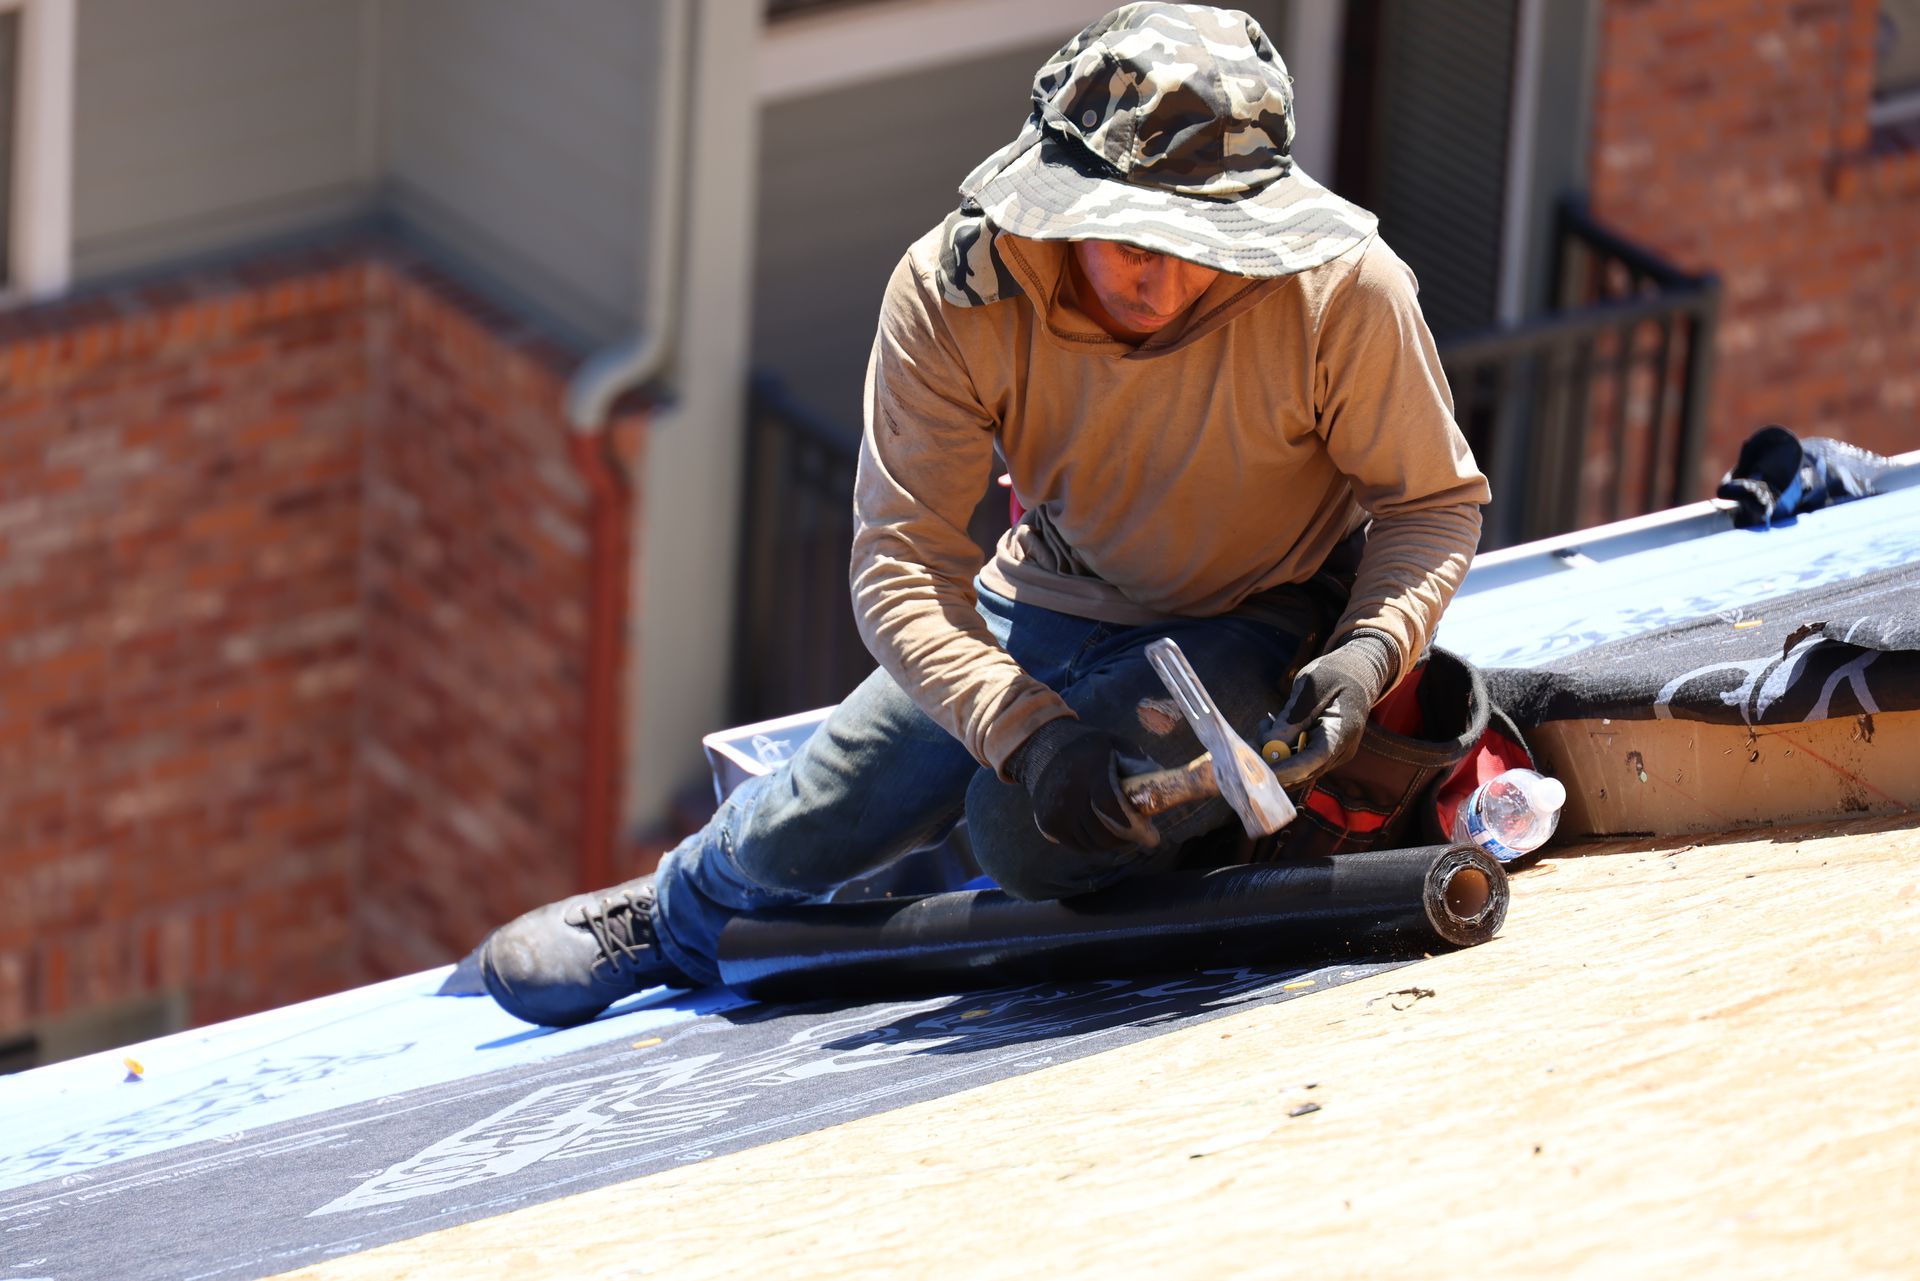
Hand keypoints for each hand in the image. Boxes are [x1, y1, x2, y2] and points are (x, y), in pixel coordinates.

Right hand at [1013, 720, 1153, 852]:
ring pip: (1092, 843)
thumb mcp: (1116, 745)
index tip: (1153, 838)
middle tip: (1141, 835)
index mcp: (1090, 770)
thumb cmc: (1089, 748)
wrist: (1043, 749)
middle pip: (1103, 831)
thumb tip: (1162, 786)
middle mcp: (1069, 793)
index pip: (1109, 805)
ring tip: (1122, 831)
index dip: (1132, 826)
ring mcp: (1056, 811)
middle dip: (1127, 838)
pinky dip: (1094, 843)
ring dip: (1112, 842)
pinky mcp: (1048, 824)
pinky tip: (1101, 830)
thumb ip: (1138, 764)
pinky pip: (1078, 846)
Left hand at [1259, 633, 1396, 789]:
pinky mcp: (1323, 753)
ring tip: (1264, 727)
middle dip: (1274, 764)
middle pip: (1304, 771)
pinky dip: (1280, 750)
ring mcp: (1332, 755)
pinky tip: (1271, 729)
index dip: (1288, 768)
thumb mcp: (1309, 688)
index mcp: (1342, 731)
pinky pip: (1299, 760)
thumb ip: (1291, 717)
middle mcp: (1339, 750)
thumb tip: (1268, 744)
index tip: (1262, 769)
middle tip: (1247, 746)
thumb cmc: (1333, 674)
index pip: (1315, 759)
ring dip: (1274, 755)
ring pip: (1298, 769)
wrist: (1356, 672)